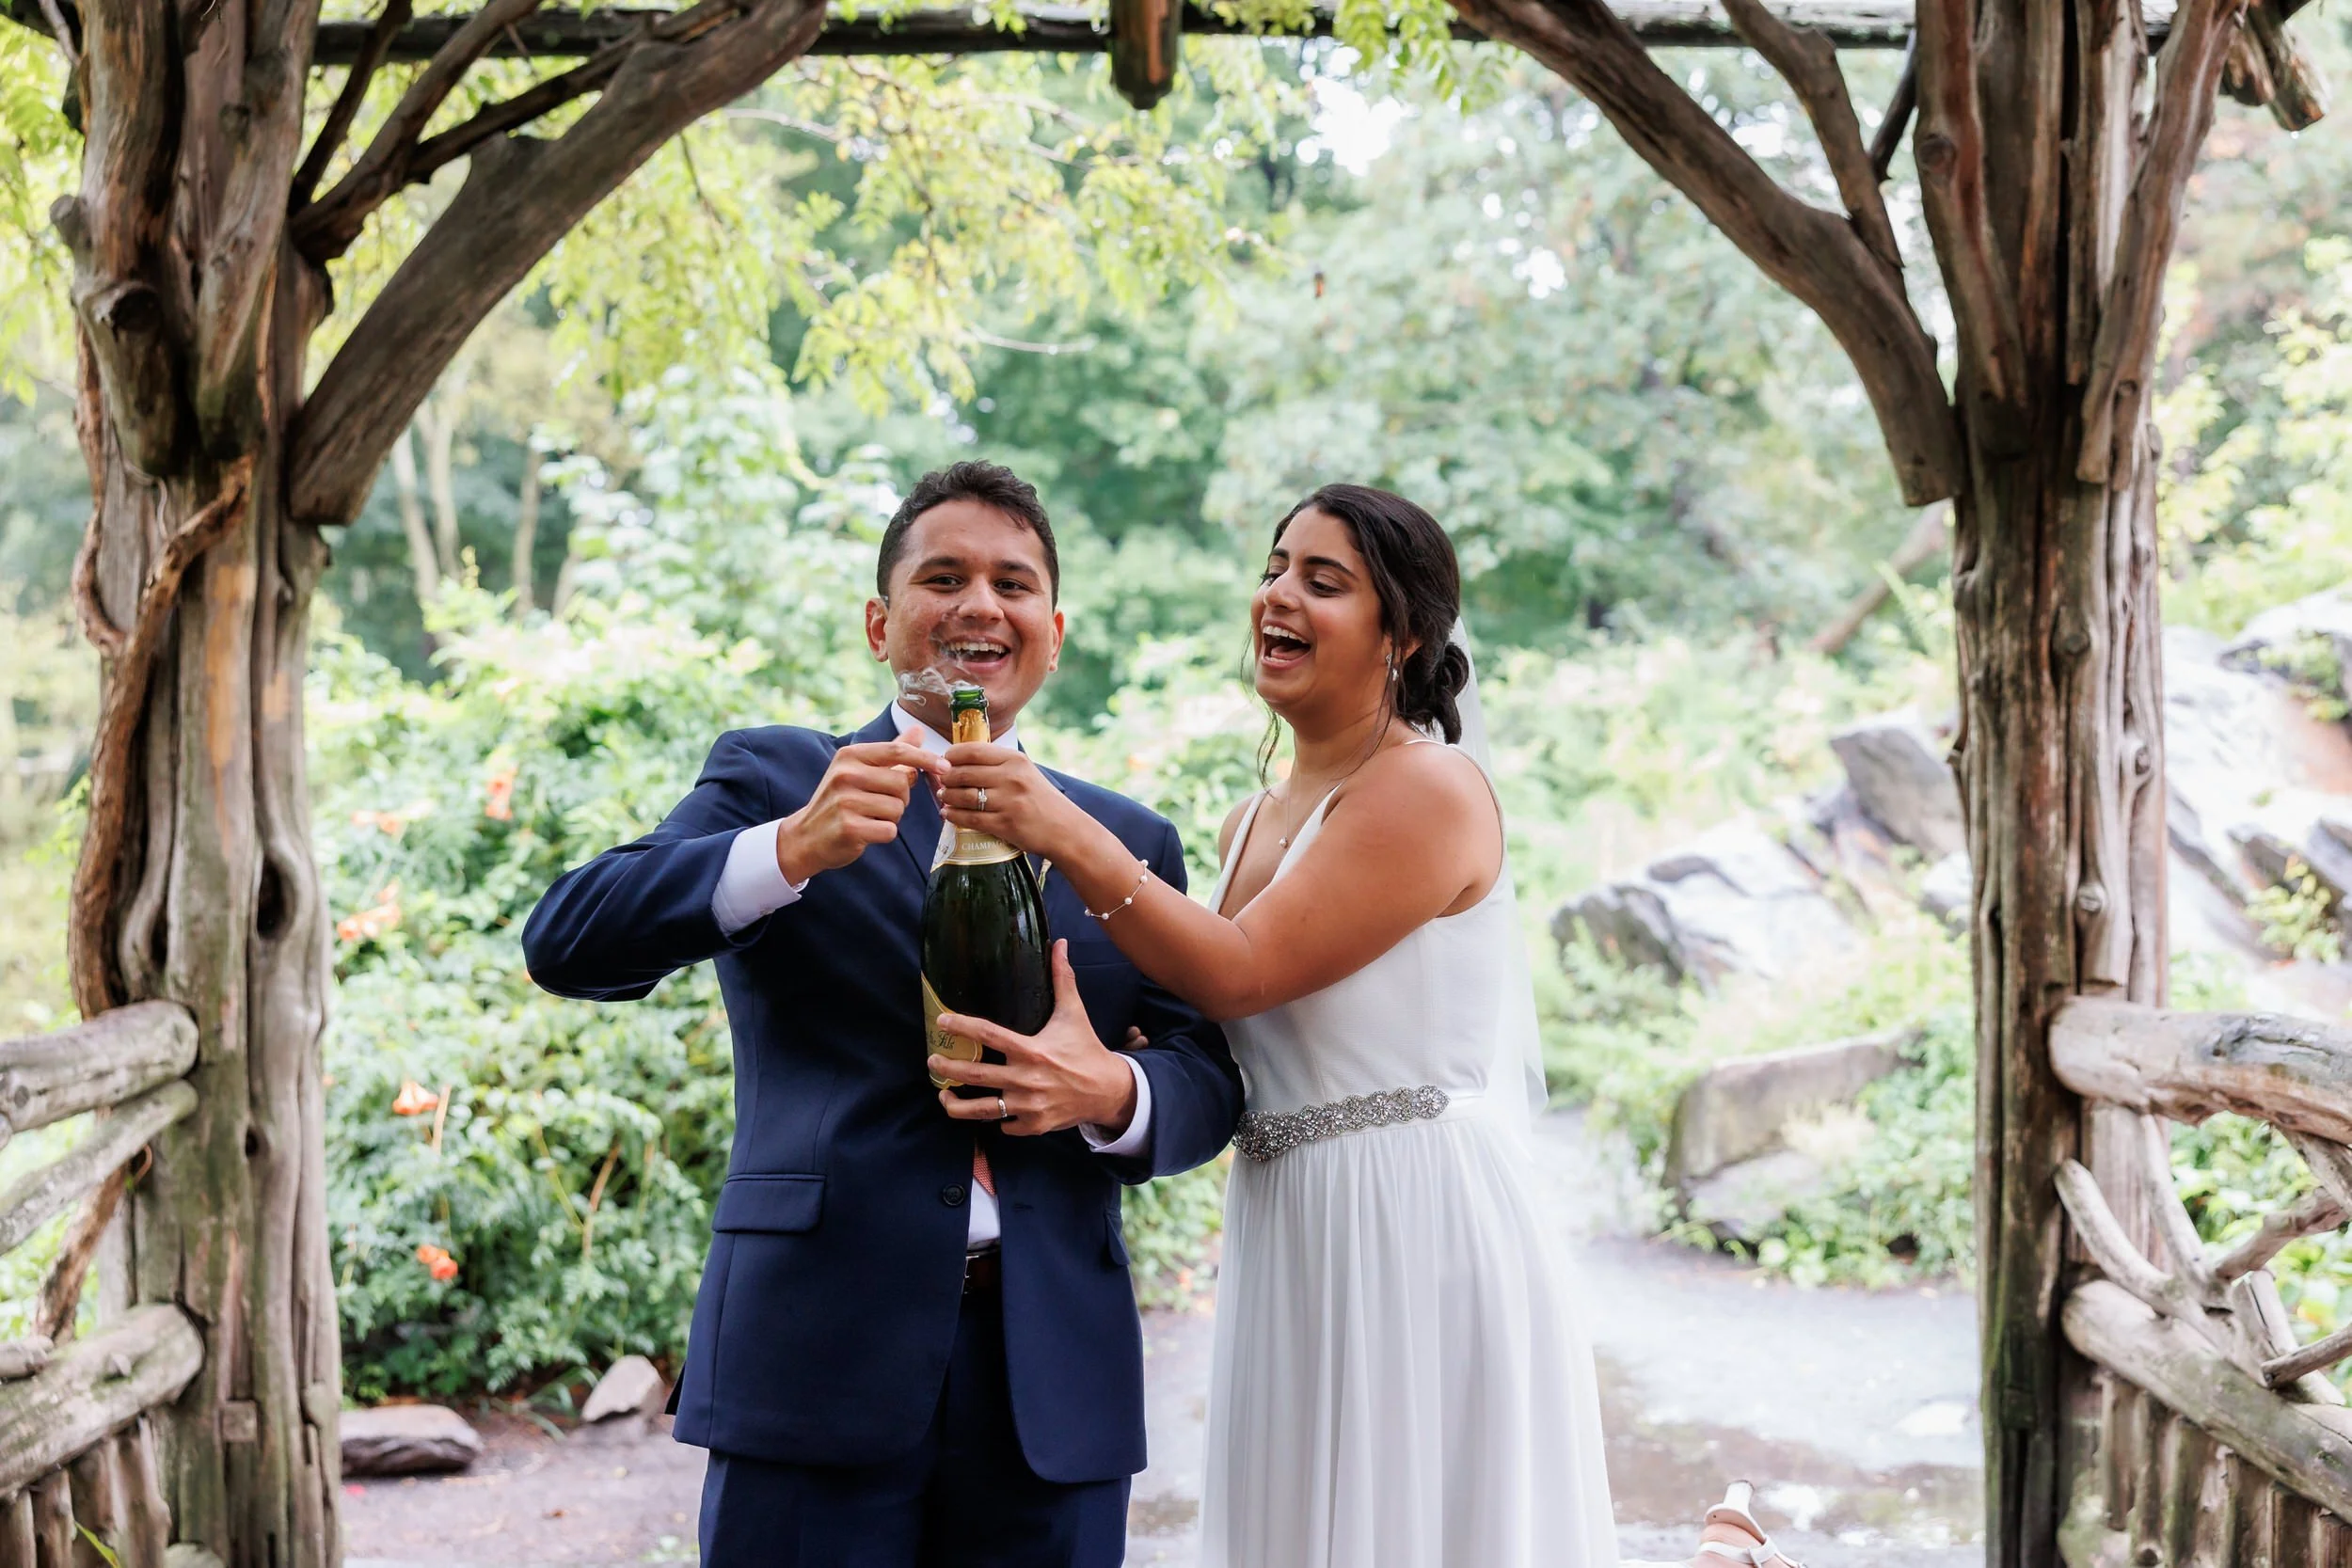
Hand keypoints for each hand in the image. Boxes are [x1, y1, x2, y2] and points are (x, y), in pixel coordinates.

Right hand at [773, 740, 942, 882]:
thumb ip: (892, 753)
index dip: (925, 758)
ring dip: (891, 817)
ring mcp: (845, 801)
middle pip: (901, 783)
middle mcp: (845, 775)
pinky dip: (884, 833)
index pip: (897, 751)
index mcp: (850, 756)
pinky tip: (866, 831)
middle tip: (880, 803)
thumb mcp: (859, 770)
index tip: (944, 767)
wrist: (807, 836)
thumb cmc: (840, 801)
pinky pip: (889, 829)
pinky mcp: (849, 828)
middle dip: (901, 797)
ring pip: (897, 808)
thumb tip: (918, 730)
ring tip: (869, 817)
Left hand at [929, 941, 1139, 1136]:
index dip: (961, 1026)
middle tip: (933, 1059)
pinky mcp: (1034, 1125)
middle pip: (975, 1075)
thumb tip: (1059, 943)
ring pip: (982, 1110)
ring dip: (956, 1104)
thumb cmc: (1086, 1048)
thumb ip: (1062, 979)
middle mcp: (1027, 1079)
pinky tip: (988, 1111)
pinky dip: (996, 1119)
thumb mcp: (1073, 1013)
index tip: (942, 1021)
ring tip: (943, 1094)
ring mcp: (1029, 1105)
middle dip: (949, 1067)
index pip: (988, 1034)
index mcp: (1032, 1050)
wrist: (1108, 1090)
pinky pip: (1005, 1125)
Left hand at [937, 742, 1089, 860]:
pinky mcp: (1005, 824)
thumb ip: (998, 764)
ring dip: (947, 797)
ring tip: (944, 797)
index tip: (946, 760)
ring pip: (963, 796)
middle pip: (963, 773)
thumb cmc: (1042, 799)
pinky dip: (954, 816)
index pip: (972, 751)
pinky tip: (948, 814)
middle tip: (942, 782)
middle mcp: (1011, 778)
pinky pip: (969, 818)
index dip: (952, 755)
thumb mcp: (1025, 772)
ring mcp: (1008, 802)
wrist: (1064, 829)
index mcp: (1015, 760)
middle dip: (946, 778)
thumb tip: (961, 761)